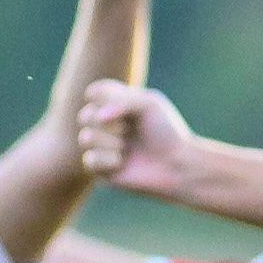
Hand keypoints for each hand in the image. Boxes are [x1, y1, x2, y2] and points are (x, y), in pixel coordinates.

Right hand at [77, 79, 201, 195]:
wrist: (178, 165)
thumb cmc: (166, 132)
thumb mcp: (149, 104)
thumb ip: (121, 100)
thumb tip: (98, 117)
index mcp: (116, 105)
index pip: (94, 92)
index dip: (105, 99)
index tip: (128, 106)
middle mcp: (105, 125)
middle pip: (84, 116)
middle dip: (108, 124)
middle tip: (128, 130)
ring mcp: (101, 147)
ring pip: (85, 138)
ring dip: (110, 142)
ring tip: (126, 148)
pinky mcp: (100, 170)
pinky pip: (89, 160)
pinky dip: (107, 160)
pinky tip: (122, 163)